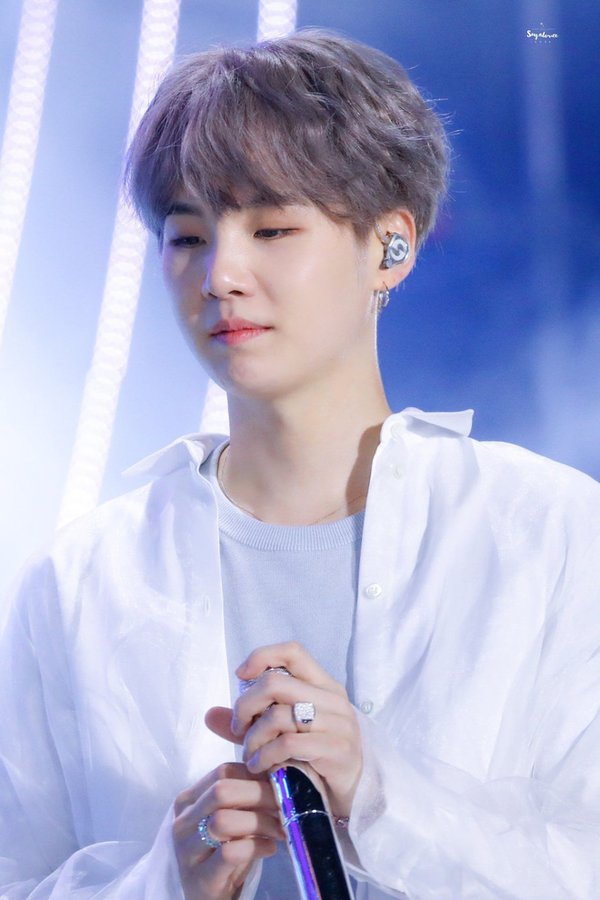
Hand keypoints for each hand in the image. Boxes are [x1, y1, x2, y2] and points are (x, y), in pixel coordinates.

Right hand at [173, 761, 283, 899]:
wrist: (206, 898)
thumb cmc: (222, 853)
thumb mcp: (230, 820)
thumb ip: (244, 798)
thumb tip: (278, 775)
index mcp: (189, 801)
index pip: (222, 771)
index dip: (254, 774)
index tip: (277, 784)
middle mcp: (183, 822)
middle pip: (221, 791)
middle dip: (259, 794)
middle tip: (284, 804)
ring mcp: (187, 851)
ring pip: (223, 821)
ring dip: (260, 822)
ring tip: (279, 829)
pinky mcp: (200, 878)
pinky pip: (231, 853)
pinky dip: (257, 847)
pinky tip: (270, 848)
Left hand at [206, 641, 362, 817]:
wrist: (352, 794)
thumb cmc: (313, 757)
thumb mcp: (281, 733)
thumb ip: (250, 722)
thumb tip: (210, 715)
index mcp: (322, 684)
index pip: (293, 651)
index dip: (262, 656)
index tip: (241, 676)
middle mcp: (332, 699)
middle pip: (277, 682)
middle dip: (246, 705)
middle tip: (238, 729)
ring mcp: (338, 723)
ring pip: (279, 715)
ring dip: (253, 737)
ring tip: (248, 754)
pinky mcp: (337, 750)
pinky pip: (289, 744)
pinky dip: (265, 755)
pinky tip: (259, 766)